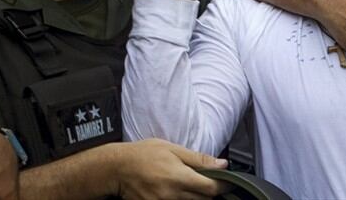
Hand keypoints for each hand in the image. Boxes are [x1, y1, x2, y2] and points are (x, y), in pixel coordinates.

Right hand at [113, 139, 229, 199]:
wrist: (117, 168)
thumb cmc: (144, 154)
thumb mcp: (173, 149)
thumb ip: (199, 159)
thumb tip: (222, 164)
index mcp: (180, 178)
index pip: (212, 189)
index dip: (224, 186)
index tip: (227, 181)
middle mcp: (173, 195)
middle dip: (210, 191)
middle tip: (206, 179)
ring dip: (196, 196)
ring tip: (188, 183)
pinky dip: (183, 199)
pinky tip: (177, 190)